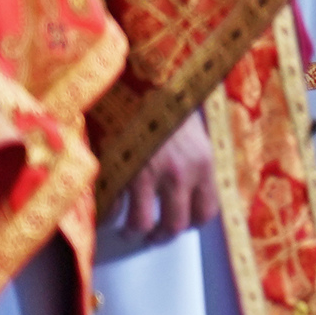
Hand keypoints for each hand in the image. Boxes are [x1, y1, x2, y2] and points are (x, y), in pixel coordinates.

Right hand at [104, 110, 219, 250]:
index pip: (207, 211)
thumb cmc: (170, 102)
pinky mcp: (121, 170)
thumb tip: (187, 189)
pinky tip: (109, 209)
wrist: (144, 78)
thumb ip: (193, 162)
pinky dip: (110, 214)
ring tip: (127, 229)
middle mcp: (181, 174)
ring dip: (134, 231)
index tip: (181, 223)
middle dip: (162, 236)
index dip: (192, 222)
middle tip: (151, 236)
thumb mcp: (194, 134)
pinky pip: (114, 208)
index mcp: (204, 164)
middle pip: (176, 226)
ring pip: (142, 225)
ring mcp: (150, 175)